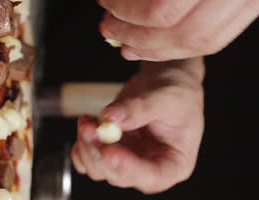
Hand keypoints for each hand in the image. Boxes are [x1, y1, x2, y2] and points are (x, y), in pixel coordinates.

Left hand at [71, 58, 204, 193]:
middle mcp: (149, 166)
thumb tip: (112, 118)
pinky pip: (87, 158)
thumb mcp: (167, 96)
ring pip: (99, 168)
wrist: (165, 79)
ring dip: (87, 147)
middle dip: (100, 153)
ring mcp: (127, 159)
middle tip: (91, 128)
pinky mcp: (110, 149)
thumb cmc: (177, 91)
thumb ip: (141, 108)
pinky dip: (81, 145)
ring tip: (87, 121)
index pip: (153, 177)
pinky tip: (86, 125)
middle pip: (120, 176)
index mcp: (175, 163)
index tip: (109, 151)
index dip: (128, 169)